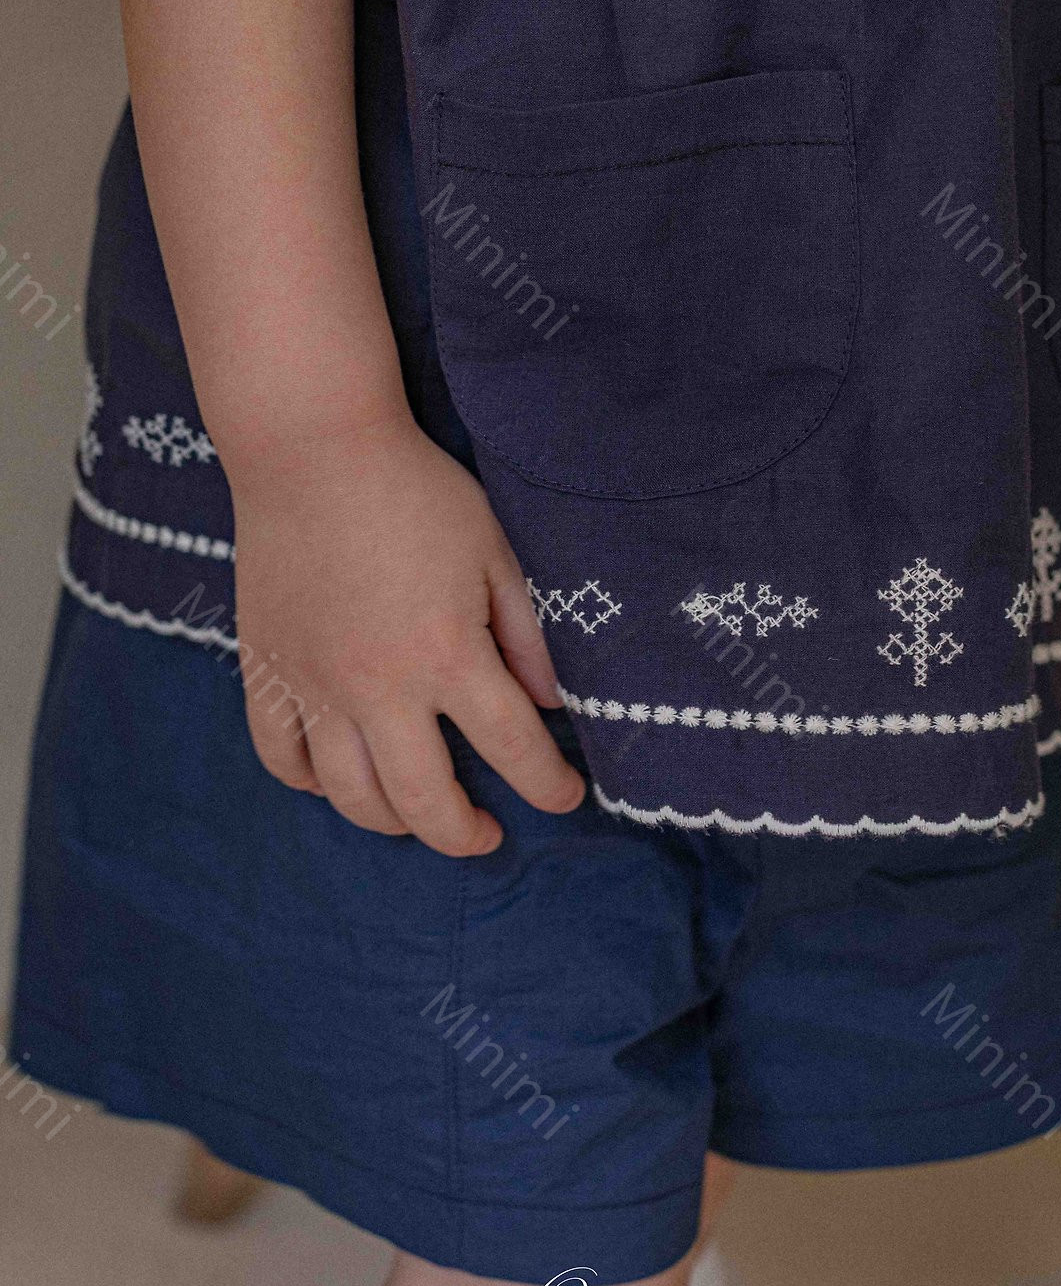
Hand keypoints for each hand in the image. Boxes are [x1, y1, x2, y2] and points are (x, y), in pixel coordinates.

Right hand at [228, 409, 584, 854]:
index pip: (514, 748)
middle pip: (426, 803)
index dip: (550, 785)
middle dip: (466, 834)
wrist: (312, 450)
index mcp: (447, 654)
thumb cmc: (416, 491)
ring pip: (352, 797)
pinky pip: (283, 758)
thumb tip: (549, 704)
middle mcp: (379, 686)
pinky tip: (342, 779)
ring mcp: (316, 685)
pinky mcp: (268, 671)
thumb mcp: (494, 551)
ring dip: (394, 822)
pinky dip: (313, 784)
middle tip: (487, 833)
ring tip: (419, 814)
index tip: (567, 795)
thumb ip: (526, 633)